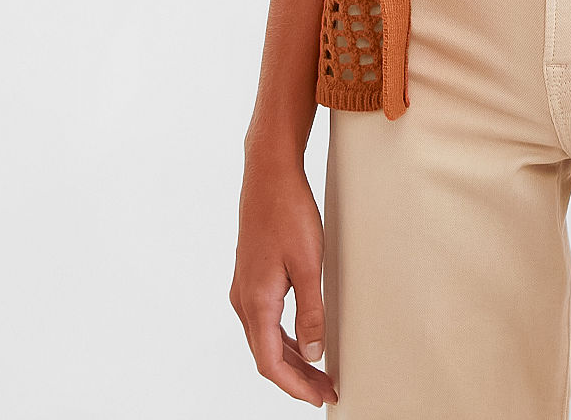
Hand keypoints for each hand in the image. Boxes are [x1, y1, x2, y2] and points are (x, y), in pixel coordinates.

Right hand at [229, 149, 338, 406]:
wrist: (269, 174)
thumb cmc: (288, 213)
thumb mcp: (309, 263)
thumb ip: (312, 311)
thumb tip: (316, 353)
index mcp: (255, 302)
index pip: (271, 363)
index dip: (295, 386)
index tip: (320, 396)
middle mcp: (244, 300)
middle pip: (267, 355)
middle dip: (297, 377)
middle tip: (326, 390)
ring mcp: (245, 288)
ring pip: (265, 338)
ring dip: (292, 358)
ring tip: (320, 372)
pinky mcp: (251, 277)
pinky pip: (265, 320)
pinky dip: (284, 337)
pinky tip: (304, 338)